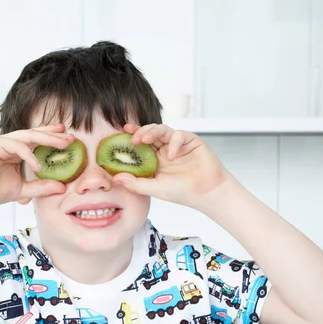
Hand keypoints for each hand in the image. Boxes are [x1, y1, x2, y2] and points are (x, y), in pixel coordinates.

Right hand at [0, 123, 74, 210]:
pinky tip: (38, 166)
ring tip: (62, 145)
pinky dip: (29, 155)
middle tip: (71, 137)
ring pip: (28, 136)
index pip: (37, 140)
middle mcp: (9, 143)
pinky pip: (17, 146)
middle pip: (35, 134)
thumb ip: (41, 187)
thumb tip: (62, 187)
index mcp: (16, 150)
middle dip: (54, 135)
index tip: (68, 138)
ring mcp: (1, 142)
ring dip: (47, 139)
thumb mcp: (23, 190)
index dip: (52, 136)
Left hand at [112, 123, 229, 208]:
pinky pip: (179, 135)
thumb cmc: (182, 192)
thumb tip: (115, 179)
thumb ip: (135, 183)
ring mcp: (177, 144)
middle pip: (150, 133)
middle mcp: (165, 149)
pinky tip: (172, 154)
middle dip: (140, 132)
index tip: (121, 133)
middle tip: (133, 138)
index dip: (131, 137)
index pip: (141, 144)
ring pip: (162, 130)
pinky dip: (174, 142)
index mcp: (155, 159)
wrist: (207, 193)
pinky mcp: (191, 141)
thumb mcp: (154, 188)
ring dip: (152, 132)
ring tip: (145, 139)